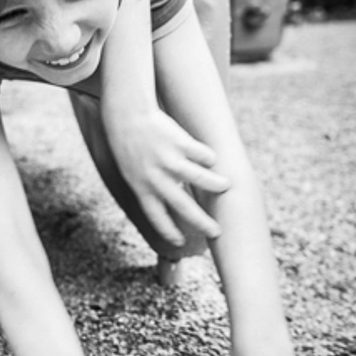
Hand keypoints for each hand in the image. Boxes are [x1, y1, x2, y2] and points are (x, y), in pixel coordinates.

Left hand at [104, 106, 229, 247]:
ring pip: (200, 178)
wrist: (127, 113)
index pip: (156, 217)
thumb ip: (152, 187)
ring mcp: (169, 160)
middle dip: (202, 222)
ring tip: (227, 186)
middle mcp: (156, 177)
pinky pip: (203, 154)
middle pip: (183, 206)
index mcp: (141, 188)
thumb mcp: (133, 171)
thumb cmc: (130, 144)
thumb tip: (178, 202)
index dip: (169, 231)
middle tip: (216, 232)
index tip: (181, 242)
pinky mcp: (180, 142)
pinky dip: (209, 158)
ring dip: (217, 185)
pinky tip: (212, 159)